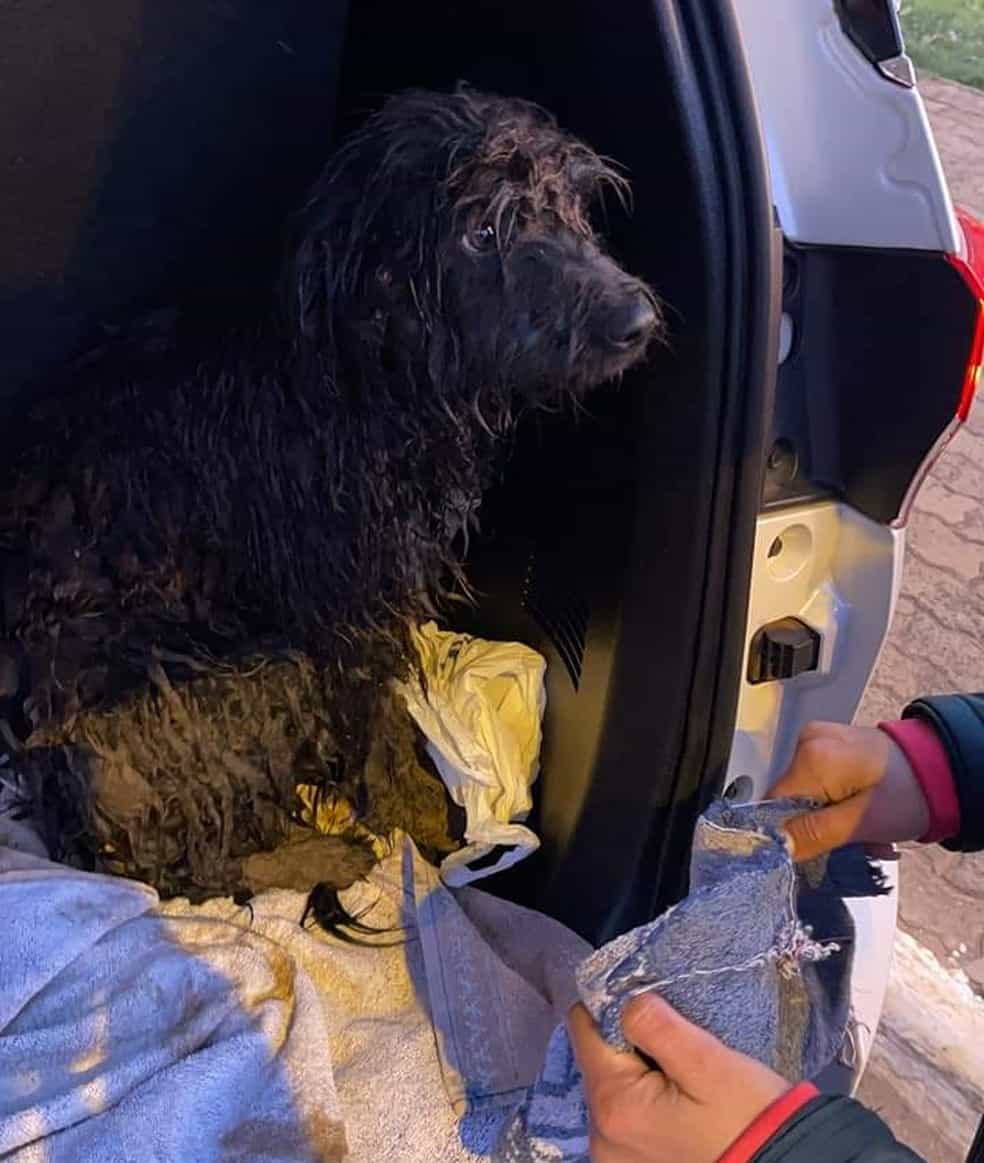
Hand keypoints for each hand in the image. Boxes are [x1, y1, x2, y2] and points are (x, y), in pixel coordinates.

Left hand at [568, 993, 788, 1162]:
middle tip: (677, 1046)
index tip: (653, 1008)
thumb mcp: (706, 1061)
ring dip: (637, 1073)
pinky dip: (644, 1100)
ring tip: (680, 1075)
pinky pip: (624, 1115)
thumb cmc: (747, 1116)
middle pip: (597, 1060)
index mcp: (613, 1106)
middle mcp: (601, 1138)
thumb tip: (624, 1001)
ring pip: (610, 1087)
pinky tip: (677, 1102)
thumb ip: (656, 1024)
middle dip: (629, 1044)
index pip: (584, 1030)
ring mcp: (614, 1158)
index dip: (613, 1007)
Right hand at [769, 721, 929, 860]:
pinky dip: (830, 800)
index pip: (772, 805)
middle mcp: (806, 740)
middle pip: (788, 799)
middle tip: (849, 840)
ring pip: (801, 792)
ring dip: (824, 816)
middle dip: (813, 826)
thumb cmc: (908, 794)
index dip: (787, 833)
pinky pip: (813, 780)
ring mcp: (816, 738)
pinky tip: (855, 808)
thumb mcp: (859, 824)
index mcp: (811, 757)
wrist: (941, 768)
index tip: (813, 849)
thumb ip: (813, 835)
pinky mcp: (826, 743)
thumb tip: (774, 846)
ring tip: (859, 826)